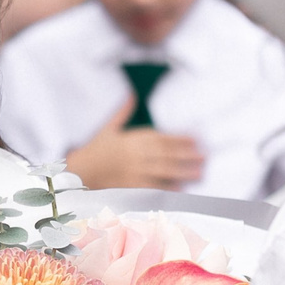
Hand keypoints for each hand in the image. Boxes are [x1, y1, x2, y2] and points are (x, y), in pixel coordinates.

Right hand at [65, 97, 203, 190]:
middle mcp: (135, 155)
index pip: (162, 138)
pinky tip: (181, 189)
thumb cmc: (96, 149)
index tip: (196, 139)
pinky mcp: (130, 187)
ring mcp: (133, 172)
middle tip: (205, 157)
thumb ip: (122, 112)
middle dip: (188, 156)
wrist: (79, 171)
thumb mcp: (108, 128)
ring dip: (183, 172)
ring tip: (199, 173)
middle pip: (167, 155)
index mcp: (132, 139)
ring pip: (163, 171)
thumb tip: (131, 94)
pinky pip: (152, 187)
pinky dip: (167, 188)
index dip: (181, 138)